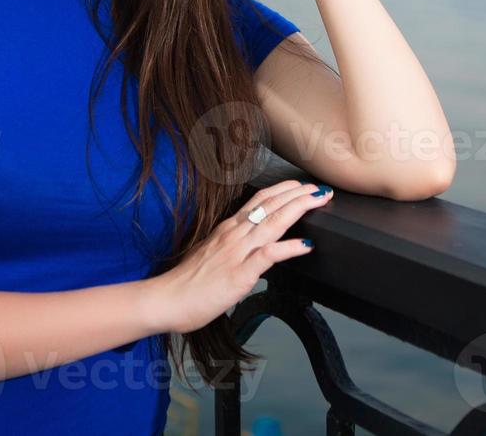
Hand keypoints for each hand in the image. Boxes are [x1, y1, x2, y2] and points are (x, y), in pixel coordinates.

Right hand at [144, 180, 332, 334]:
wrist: (166, 299)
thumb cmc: (186, 283)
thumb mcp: (211, 256)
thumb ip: (231, 249)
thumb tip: (248, 251)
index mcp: (227, 230)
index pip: (259, 201)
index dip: (283, 190)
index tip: (301, 186)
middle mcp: (234, 235)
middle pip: (270, 205)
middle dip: (297, 194)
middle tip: (319, 188)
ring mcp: (237, 252)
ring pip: (273, 222)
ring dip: (299, 208)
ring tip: (318, 201)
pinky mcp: (240, 273)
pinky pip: (269, 256)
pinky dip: (290, 248)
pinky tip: (307, 245)